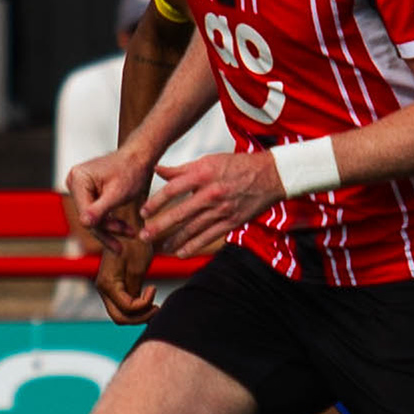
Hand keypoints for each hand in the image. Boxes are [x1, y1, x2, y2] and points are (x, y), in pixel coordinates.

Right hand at [70, 145, 153, 237]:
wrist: (139, 157)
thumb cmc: (131, 170)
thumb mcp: (117, 193)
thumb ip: (100, 209)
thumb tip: (85, 223)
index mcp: (78, 179)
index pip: (85, 213)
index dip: (102, 228)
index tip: (117, 241)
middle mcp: (74, 181)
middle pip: (88, 217)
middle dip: (108, 230)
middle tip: (122, 247)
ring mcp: (79, 187)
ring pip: (92, 217)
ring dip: (111, 228)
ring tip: (129, 235)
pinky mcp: (86, 192)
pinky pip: (95, 212)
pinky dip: (109, 221)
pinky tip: (123, 229)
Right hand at [95, 230, 156, 323]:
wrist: (128, 222)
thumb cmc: (134, 240)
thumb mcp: (137, 267)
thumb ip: (136, 292)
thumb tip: (139, 310)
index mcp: (107, 284)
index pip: (126, 309)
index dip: (144, 305)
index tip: (154, 288)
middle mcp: (103, 288)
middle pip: (120, 318)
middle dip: (141, 317)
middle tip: (158, 308)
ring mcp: (108, 288)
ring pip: (122, 314)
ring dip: (140, 314)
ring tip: (156, 305)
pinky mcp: (116, 285)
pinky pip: (125, 304)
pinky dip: (138, 306)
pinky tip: (150, 296)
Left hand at [141, 149, 282, 257]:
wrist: (269, 176)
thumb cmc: (238, 166)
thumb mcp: (208, 161)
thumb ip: (182, 169)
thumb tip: (158, 170)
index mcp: (203, 175)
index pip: (172, 190)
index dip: (156, 203)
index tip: (144, 212)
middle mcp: (211, 193)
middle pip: (179, 213)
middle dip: (159, 226)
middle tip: (144, 236)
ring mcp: (222, 210)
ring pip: (192, 229)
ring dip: (174, 240)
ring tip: (160, 247)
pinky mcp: (231, 222)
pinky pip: (208, 237)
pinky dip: (193, 246)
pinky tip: (180, 253)